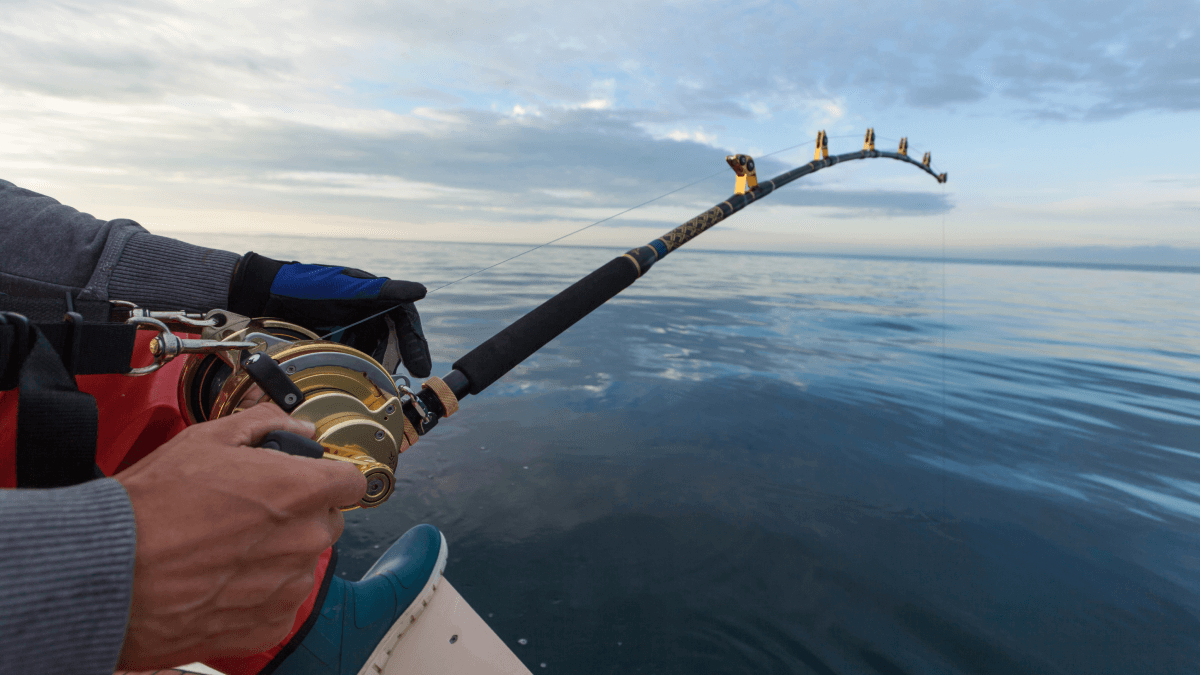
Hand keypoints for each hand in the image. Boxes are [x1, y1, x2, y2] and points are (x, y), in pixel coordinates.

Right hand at [114, 404, 365, 668]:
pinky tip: (221, 580)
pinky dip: (260, 594)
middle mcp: (304, 540)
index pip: (351, 481)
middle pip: (327, 521)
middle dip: (300, 514)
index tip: (311, 480)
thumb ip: (265, 426)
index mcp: (298, 491)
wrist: (109, 574)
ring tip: (225, 548)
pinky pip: (281, 602)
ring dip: (279, 555)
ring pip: (304, 562)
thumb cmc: (151, 508)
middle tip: (251, 513)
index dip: (329, 477)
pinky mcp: (270, 624)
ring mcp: (290, 585)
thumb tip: (298, 427)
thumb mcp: (205, 440)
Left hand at [227, 252, 431, 376]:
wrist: (262, 295)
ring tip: (379, 383)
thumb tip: (420, 291)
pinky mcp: (332, 341)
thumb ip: (383, 290)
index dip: (416, 342)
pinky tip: (357, 379)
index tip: (421, 366)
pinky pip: (352, 357)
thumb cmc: (304, 285)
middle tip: (400, 380)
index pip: (404, 319)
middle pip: (391, 339)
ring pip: (373, 351)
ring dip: (377, 366)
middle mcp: (364, 312)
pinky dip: (357, 369)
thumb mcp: (344, 288)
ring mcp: (347, 327)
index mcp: (372, 295)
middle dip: (398, 359)